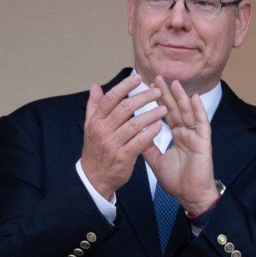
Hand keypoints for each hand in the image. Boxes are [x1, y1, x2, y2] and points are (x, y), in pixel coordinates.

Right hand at [80, 73, 165, 199]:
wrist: (94, 178)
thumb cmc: (96, 150)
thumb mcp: (90, 127)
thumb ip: (94, 106)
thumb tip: (95, 86)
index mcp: (95, 121)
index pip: (111, 98)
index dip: (125, 86)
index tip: (139, 78)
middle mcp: (102, 130)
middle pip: (125, 107)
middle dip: (143, 97)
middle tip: (158, 91)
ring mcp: (112, 144)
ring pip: (134, 123)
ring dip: (151, 114)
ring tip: (164, 108)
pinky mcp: (123, 157)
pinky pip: (140, 141)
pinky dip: (151, 132)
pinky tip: (160, 126)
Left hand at [142, 76, 217, 213]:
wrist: (190, 196)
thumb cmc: (177, 181)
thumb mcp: (156, 161)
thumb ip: (147, 146)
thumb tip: (135, 133)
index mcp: (177, 137)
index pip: (166, 114)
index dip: (158, 101)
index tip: (148, 87)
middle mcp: (186, 133)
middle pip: (176, 109)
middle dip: (166, 93)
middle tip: (157, 77)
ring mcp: (196, 136)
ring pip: (188, 113)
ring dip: (181, 97)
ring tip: (173, 82)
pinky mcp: (203, 142)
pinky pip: (202, 123)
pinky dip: (198, 110)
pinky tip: (194, 98)